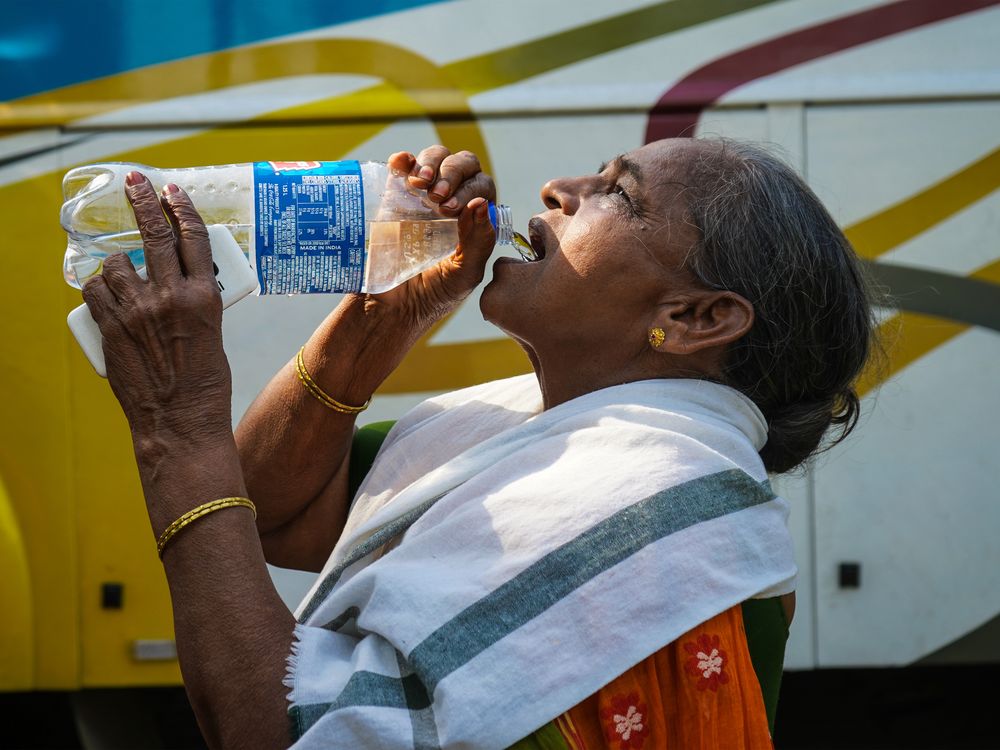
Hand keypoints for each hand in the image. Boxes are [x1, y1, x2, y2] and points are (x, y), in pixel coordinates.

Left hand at [82, 173, 232, 445]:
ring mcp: (137, 311)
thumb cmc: (205, 385)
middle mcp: (170, 297)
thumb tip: (173, 280)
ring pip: (118, 262)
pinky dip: (99, 289)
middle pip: (155, 234)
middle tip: (135, 183)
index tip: (172, 190)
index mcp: (204, 297)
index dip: (181, 208)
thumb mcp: (212, 333)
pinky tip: (107, 296)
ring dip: (119, 264)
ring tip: (125, 277)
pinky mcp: (111, 327)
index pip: (193, 237)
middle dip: (143, 201)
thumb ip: (193, 301)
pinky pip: (95, 290)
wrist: (180, 422)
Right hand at [374, 146, 497, 322]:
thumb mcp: (465, 273)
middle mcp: (452, 201)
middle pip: (462, 165)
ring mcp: (422, 195)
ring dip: (430, 163)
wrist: (391, 307)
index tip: (453, 209)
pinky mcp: (394, 194)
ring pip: (435, 158)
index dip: (470, 189)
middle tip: (438, 197)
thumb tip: (482, 203)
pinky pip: (402, 165)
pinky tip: (401, 165)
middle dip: (452, 173)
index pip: (482, 187)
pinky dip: (403, 159)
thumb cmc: (434, 294)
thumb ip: (478, 242)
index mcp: (475, 218)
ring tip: (421, 184)